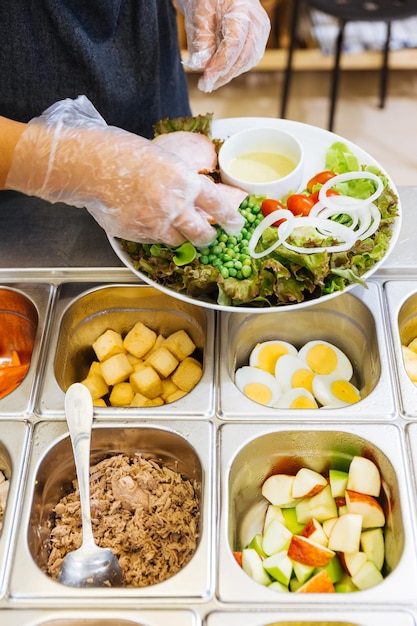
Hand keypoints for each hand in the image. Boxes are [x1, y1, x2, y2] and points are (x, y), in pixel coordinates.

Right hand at [5, 96, 243, 246]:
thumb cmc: (125, 154)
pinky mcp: (139, 234)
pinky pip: (155, 241)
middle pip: (202, 234)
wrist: (93, 167)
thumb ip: (181, 181)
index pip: (218, 205)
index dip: (231, 217)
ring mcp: (156, 223)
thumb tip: (194, 196)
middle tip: (208, 236)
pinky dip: (157, 235)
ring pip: (179, 242)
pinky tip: (148, 222)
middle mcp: (175, 206)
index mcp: (185, 181)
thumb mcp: (164, 159)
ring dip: (181, 238)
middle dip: (208, 238)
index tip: (236, 224)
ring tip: (173, 227)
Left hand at [177, 0, 269, 91]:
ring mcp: (260, 32)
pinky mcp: (258, 40)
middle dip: (223, 74)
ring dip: (227, 74)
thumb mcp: (199, 13)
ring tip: (210, 80)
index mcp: (243, 10)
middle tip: (204, 85)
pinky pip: (247, 60)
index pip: (234, 44)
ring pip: (247, 62)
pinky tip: (219, 73)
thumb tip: (202, 66)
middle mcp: (257, 22)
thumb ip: (201, 39)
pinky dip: (232, 69)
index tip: (206, 79)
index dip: (220, 65)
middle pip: (243, 57)